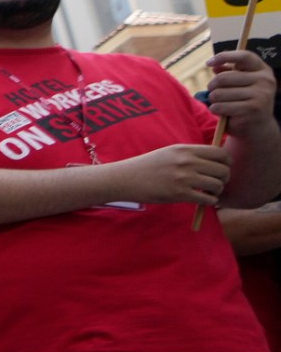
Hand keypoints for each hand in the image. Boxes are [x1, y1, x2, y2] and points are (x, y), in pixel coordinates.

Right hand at [113, 143, 230, 206]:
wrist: (126, 179)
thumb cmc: (148, 167)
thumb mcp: (170, 153)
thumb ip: (191, 154)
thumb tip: (215, 161)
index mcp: (185, 150)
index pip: (220, 153)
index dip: (226, 162)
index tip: (220, 168)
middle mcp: (187, 162)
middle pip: (223, 169)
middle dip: (224, 178)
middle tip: (216, 183)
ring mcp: (183, 178)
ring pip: (217, 185)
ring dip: (217, 191)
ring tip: (209, 192)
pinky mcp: (179, 194)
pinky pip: (207, 199)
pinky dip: (210, 201)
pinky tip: (203, 200)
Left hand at [205, 49, 278, 130]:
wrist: (257, 127)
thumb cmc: (244, 102)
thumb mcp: (239, 84)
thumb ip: (228, 72)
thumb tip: (214, 65)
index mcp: (263, 71)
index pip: (244, 56)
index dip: (225, 56)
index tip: (208, 63)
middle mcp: (265, 81)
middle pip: (224, 78)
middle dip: (212, 86)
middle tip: (213, 92)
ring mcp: (260, 95)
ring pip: (219, 93)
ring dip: (213, 100)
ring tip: (220, 104)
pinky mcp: (251, 109)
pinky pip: (220, 106)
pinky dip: (215, 109)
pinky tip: (223, 113)